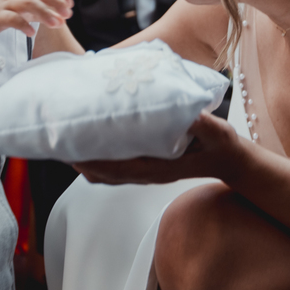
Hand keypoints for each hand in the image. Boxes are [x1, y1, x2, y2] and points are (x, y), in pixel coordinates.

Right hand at [0, 0, 72, 37]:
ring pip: (28, 3)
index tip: (70, 4)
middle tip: (68, 15)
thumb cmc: (1, 9)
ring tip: (56, 24)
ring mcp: (6, 4)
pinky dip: (23, 25)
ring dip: (45, 13)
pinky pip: (11, 18)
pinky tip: (32, 33)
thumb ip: (42, 12)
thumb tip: (62, 19)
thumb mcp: (23, 8)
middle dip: (57, 2)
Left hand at [74, 111, 244, 185]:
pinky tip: (94, 142)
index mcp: (160, 168)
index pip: (118, 169)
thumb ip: (205, 126)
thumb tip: (191, 115)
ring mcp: (147, 172)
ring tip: (69, 142)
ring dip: (87, 161)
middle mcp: (148, 173)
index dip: (94, 163)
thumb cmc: (222, 147)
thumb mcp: (218, 133)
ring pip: (108, 173)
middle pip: (105, 174)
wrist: (229, 160)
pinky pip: (117, 168)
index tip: (73, 151)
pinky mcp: (148, 166)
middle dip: (81, 161)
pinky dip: (101, 159)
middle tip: (61, 141)